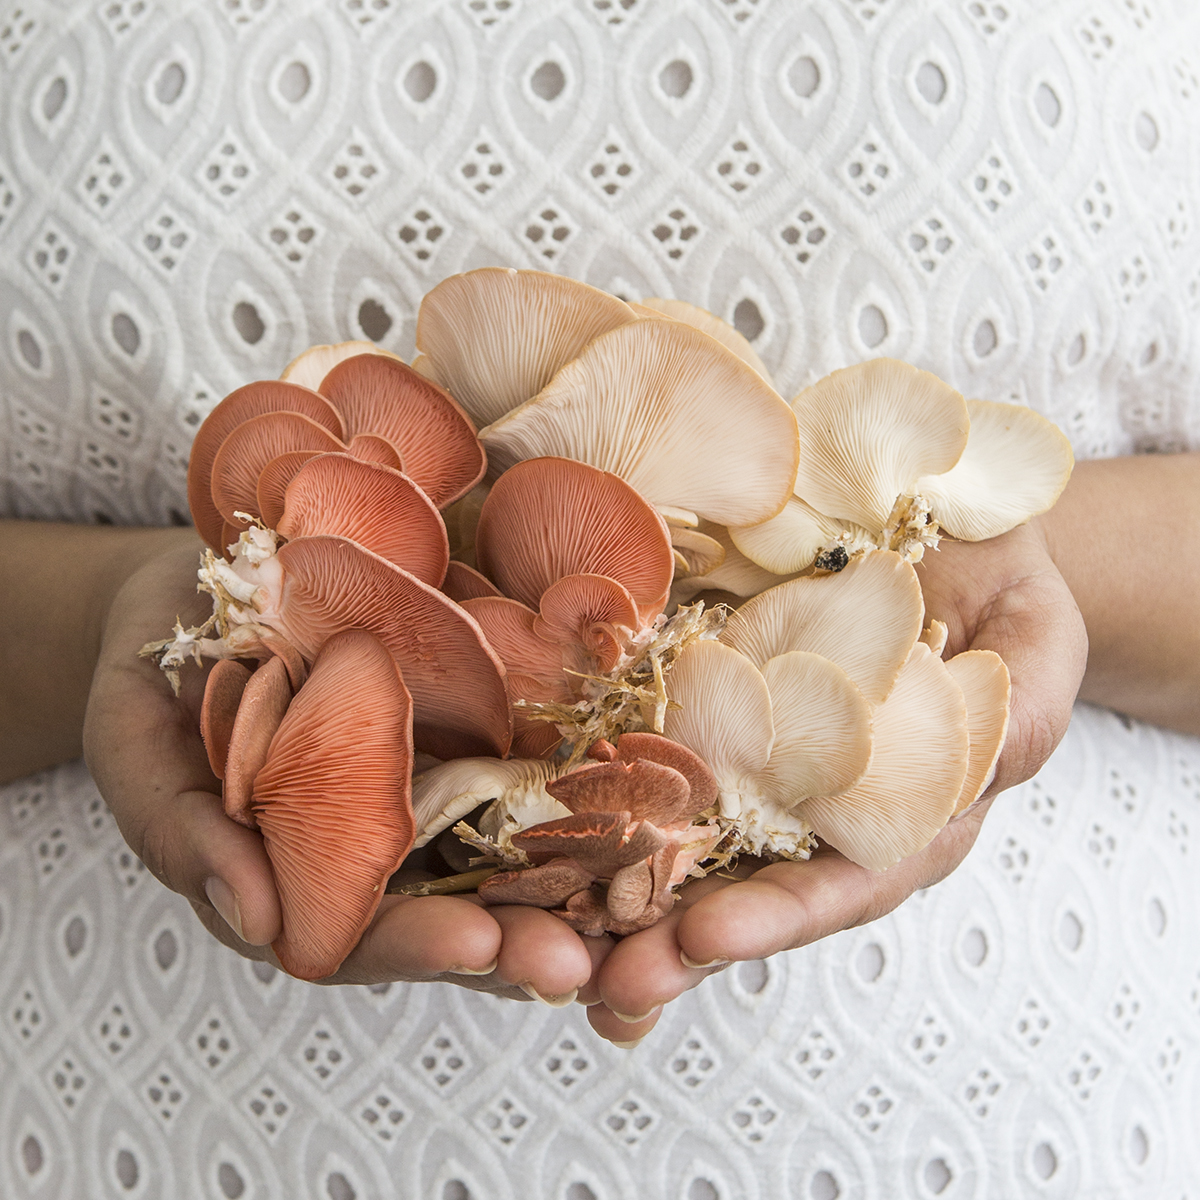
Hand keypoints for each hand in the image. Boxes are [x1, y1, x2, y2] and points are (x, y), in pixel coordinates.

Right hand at [83, 536, 597, 1000]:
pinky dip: (582, 780)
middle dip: (519, 940)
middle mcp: (380, 844)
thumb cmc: (155, 678)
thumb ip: (181, 835)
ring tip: (631, 892)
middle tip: (578, 960)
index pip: (363, 938)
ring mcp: (430, 783)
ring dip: (571, 876)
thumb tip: (260, 923)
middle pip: (458, 909)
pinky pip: (528, 755)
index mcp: (301, 877)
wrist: (201, 585)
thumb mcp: (139, 751)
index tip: (473, 946)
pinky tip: (633, 781)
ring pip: (509, 846)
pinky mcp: (468, 719)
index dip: (416, 948)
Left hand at [584, 521, 1087, 1043]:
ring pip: (680, 840)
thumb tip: (985, 775)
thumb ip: (1019, 717)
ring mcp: (752, 757)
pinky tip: (542, 824)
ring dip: (616, 891)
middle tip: (604, 979)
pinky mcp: (703, 707)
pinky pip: (646, 754)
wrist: (936, 525)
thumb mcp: (1033, 642)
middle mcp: (815, 804)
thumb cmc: (1000, 587)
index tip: (707, 936)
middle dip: (672, 940)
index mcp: (902, 814)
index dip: (780, 914)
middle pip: (744, 888)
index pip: (844, 882)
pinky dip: (596, 795)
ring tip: (550, 939)